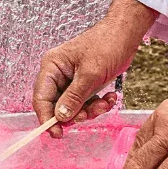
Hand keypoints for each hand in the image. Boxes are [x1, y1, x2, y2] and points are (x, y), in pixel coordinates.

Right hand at [32, 0, 158, 137]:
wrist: (126, 35)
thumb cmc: (107, 44)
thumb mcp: (90, 74)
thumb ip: (74, 97)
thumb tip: (61, 117)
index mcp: (52, 67)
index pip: (41, 98)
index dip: (47, 118)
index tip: (57, 133)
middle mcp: (58, 75)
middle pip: (57, 106)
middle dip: (76, 114)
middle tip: (90, 114)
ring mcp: (72, 81)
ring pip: (74, 108)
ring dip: (91, 110)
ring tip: (104, 103)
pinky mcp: (85, 86)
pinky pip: (86, 104)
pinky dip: (98, 105)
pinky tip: (110, 97)